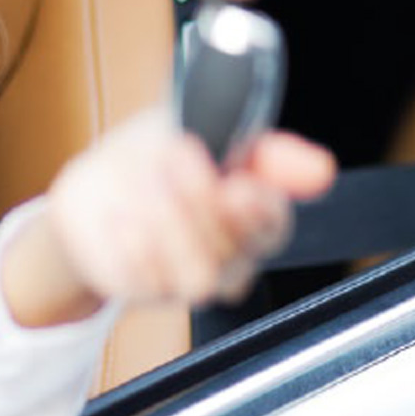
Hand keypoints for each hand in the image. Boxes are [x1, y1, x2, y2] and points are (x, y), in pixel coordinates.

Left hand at [8, 107, 333, 322]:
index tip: (235, 184)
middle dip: (201, 200)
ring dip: (169, 226)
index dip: (260, 211)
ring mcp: (184, 279)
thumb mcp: (199, 126)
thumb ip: (258, 147)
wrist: (93, 186)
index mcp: (251, 213)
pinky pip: (145, 282)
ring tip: (144, 184)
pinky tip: (119, 213)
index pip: (274, 225)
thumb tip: (321, 170)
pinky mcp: (142, 290)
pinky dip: (130, 242)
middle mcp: (226, 255)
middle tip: (175, 155)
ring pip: (199, 279)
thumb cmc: (154, 154)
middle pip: (235, 251)